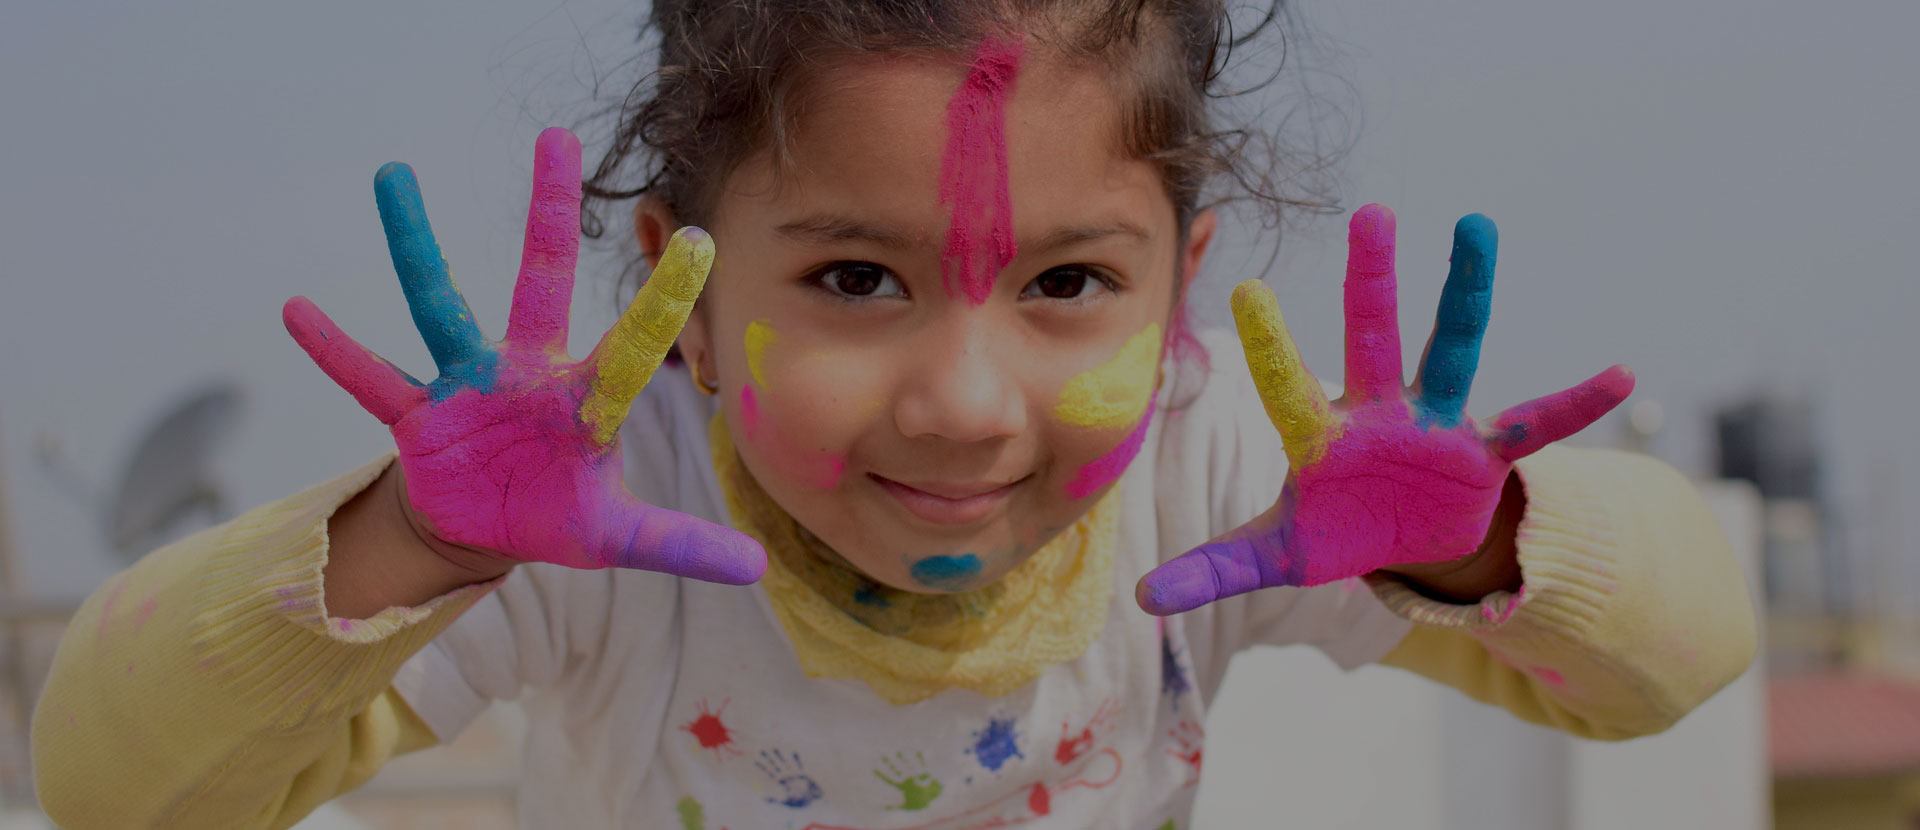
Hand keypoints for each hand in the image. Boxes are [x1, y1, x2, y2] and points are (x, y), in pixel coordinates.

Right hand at [284, 128, 764, 583]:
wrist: (484, 527)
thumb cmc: (556, 514)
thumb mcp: (617, 538)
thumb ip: (681, 543)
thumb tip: (758, 568)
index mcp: (584, 400)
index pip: (634, 346)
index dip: (663, 301)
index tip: (701, 242)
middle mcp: (527, 373)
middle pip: (541, 281)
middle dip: (550, 214)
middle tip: (557, 137)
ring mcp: (467, 385)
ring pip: (437, 304)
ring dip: (414, 244)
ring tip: (394, 174)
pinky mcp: (417, 415)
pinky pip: (370, 378)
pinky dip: (334, 350)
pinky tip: (296, 309)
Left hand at [1137, 204, 1630, 614]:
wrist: (1406, 541)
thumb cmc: (1336, 529)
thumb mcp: (1277, 555)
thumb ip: (1214, 568)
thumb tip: (1140, 598)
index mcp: (1321, 436)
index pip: (1290, 386)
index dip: (1272, 346)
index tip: (1246, 289)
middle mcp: (1378, 413)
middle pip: (1372, 337)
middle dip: (1372, 281)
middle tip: (1371, 212)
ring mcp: (1436, 425)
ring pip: (1453, 349)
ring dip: (1467, 293)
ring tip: (1478, 227)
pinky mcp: (1484, 452)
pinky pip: (1535, 424)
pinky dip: (1575, 405)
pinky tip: (1620, 375)